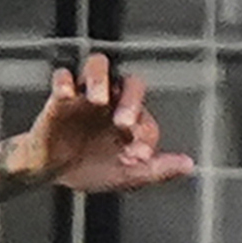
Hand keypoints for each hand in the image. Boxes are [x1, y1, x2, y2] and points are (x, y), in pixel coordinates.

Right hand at [8, 55, 195, 197]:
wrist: (53, 172)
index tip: (136, 157)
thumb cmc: (92, 168)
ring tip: (97, 100)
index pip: (146, 119)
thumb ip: (157, 170)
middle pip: (131, 84)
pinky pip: (63, 77)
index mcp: (132, 119)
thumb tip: (188, 165)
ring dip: (100, 79)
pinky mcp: (60, 97)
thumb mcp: (126, 176)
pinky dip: (65, 81)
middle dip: (131, 101)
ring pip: (99, 66)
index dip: (145, 135)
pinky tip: (67, 95)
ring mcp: (87, 96)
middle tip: (123, 124)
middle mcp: (113, 102)